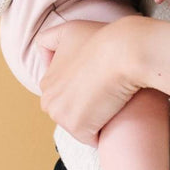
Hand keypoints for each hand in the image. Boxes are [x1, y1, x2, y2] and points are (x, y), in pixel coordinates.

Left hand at [37, 18, 141, 145]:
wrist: (125, 52)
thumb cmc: (102, 39)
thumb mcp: (69, 31)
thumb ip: (49, 41)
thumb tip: (44, 59)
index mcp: (46, 83)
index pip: (67, 96)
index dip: (85, 88)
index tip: (97, 78)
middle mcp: (48, 101)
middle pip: (72, 113)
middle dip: (87, 105)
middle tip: (105, 87)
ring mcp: (61, 116)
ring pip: (81, 125)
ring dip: (96, 117)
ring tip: (110, 96)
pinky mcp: (78, 128)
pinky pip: (92, 137)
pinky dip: (104, 128)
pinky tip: (113, 109)